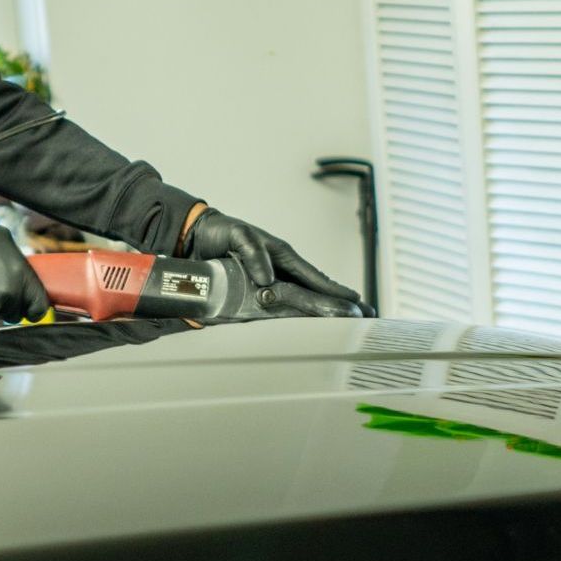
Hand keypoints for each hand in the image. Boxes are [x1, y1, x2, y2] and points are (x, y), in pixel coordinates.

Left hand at [186, 209, 369, 317]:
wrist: (195, 237)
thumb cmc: (220, 231)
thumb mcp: (237, 234)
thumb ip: (252, 252)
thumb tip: (267, 278)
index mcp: (282, 256)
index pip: (314, 278)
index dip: (335, 292)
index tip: (357, 304)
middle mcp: (281, 271)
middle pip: (315, 292)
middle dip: (339, 305)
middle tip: (365, 318)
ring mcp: (271, 283)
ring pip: (302, 302)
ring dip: (321, 314)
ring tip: (344, 328)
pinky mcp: (256, 293)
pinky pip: (280, 308)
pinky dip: (296, 317)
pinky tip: (306, 329)